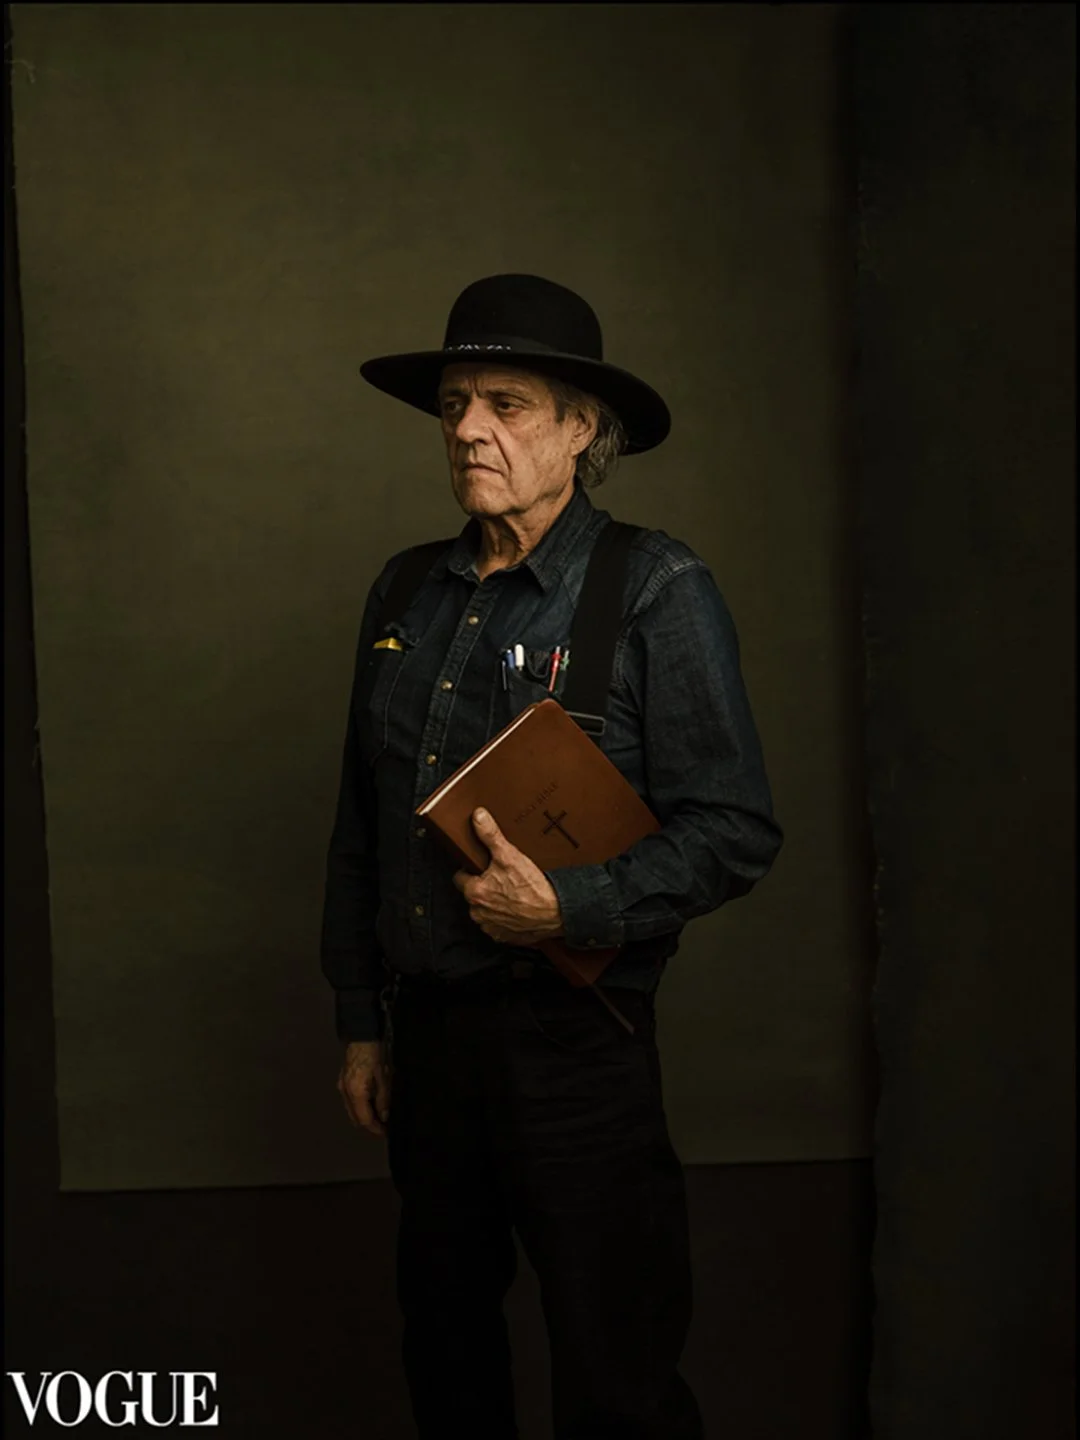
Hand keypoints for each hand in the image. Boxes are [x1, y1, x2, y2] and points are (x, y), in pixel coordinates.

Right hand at [337, 1040, 390, 1139]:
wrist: (361, 1035)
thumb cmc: (376, 1055)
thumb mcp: (384, 1077)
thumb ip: (383, 1099)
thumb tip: (383, 1115)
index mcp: (356, 1093)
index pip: (365, 1119)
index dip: (375, 1129)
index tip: (385, 1133)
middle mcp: (345, 1093)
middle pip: (355, 1118)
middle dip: (368, 1125)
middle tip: (383, 1127)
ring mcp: (341, 1087)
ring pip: (351, 1110)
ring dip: (363, 1116)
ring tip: (378, 1117)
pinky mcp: (342, 1081)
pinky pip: (350, 1101)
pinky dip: (359, 1107)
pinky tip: (369, 1104)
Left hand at [452, 807, 564, 945]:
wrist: (556, 912)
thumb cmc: (532, 887)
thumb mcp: (509, 855)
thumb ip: (490, 835)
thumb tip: (478, 817)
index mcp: (474, 892)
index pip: (459, 878)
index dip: (470, 870)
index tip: (482, 867)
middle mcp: (478, 913)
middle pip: (473, 895)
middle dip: (483, 887)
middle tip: (501, 878)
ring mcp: (490, 927)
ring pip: (484, 911)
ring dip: (493, 904)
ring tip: (511, 893)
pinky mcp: (503, 937)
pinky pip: (497, 925)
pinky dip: (504, 918)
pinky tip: (517, 908)